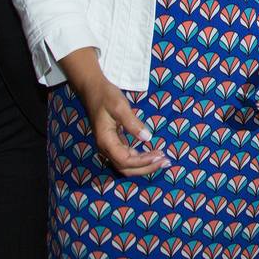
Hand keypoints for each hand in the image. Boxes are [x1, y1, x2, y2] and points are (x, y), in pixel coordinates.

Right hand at [63, 51, 168, 177]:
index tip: (159, 155)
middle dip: (146, 168)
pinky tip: (152, 154)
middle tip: (165, 161)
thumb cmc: (105, 96)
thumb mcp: (120, 106)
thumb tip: (147, 138)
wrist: (92, 89)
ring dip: (144, 165)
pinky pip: (127, 157)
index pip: (125, 160)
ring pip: (126, 165)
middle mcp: (106, 148)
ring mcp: (109, 146)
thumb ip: (133, 123)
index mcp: (106, 141)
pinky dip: (140, 159)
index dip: (143, 161)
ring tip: (162, 160)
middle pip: (126, 168)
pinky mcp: (114, 143)